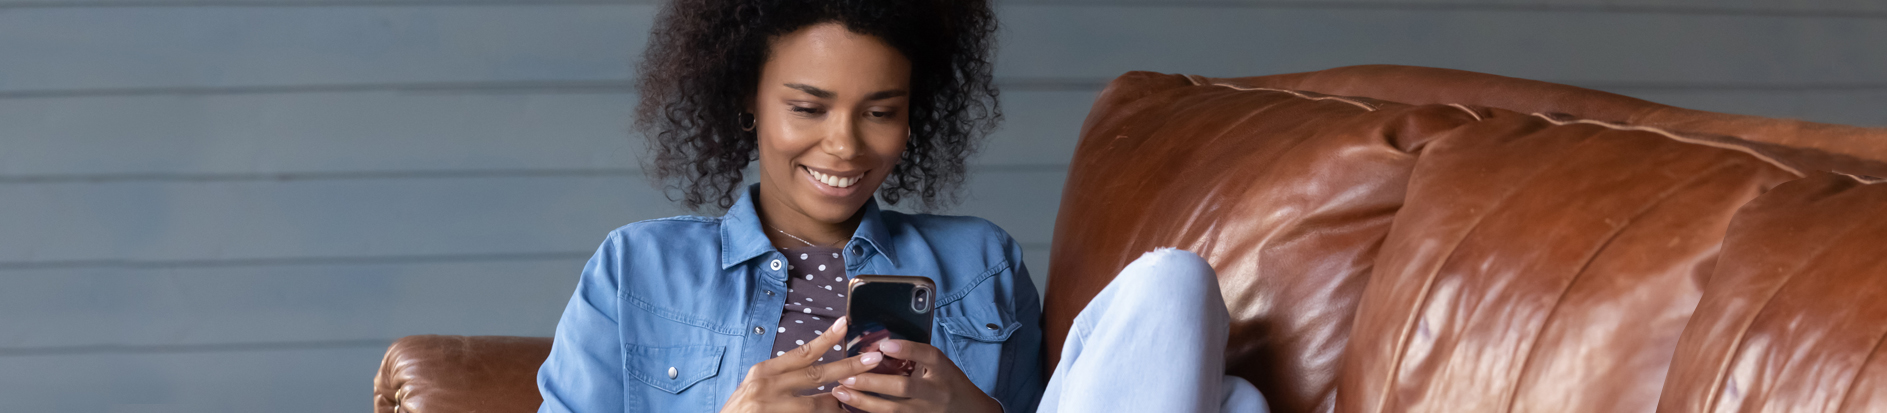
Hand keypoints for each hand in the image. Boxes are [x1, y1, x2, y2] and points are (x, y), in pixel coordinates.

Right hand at [721, 317, 885, 412]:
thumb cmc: (739, 412)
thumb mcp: (753, 388)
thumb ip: (780, 377)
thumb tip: (812, 366)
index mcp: (763, 373)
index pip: (801, 353)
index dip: (826, 339)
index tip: (846, 324)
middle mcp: (767, 388)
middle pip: (817, 375)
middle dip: (849, 367)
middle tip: (873, 360)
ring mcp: (772, 410)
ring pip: (819, 406)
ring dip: (840, 404)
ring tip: (859, 401)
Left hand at [831, 340, 1002, 412]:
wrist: (969, 412)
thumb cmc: (949, 383)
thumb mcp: (941, 365)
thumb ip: (918, 355)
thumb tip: (881, 343)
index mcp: (944, 370)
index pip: (928, 355)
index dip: (907, 349)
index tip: (884, 344)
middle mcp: (936, 392)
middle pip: (904, 387)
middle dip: (873, 382)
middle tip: (846, 375)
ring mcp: (926, 412)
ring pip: (892, 409)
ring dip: (863, 401)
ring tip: (840, 391)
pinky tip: (851, 407)